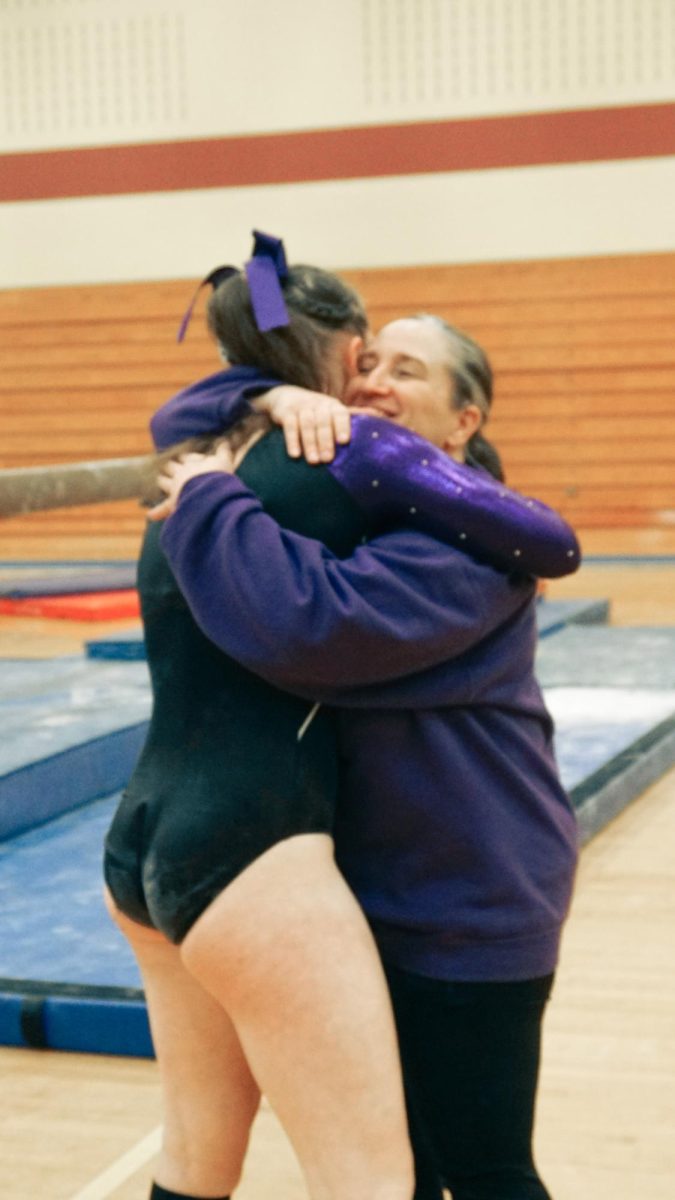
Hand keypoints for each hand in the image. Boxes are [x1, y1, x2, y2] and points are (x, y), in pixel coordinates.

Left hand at [148, 443, 234, 520]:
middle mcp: (180, 474)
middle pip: (170, 466)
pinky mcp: (174, 504)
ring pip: (163, 481)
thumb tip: (225, 441)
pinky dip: (157, 512)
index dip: (186, 457)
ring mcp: (175, 489)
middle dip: (170, 466)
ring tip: (161, 481)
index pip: (185, 457)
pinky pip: (163, 508)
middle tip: (170, 467)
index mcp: (191, 464)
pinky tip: (151, 515)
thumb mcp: (224, 462)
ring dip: (162, 481)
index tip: (188, 458)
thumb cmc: (218, 477)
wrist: (211, 495)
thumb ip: (223, 451)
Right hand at [256, 386, 375, 463]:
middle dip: (325, 441)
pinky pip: (289, 426)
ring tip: (313, 461)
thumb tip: (381, 415)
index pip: (340, 414)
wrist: (288, 396)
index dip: (342, 426)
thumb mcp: (335, 410)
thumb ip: (355, 414)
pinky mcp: (286, 413)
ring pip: (306, 425)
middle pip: (323, 422)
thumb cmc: (318, 410)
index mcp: (333, 406)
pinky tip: (294, 454)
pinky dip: (292, 440)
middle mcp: (318, 404)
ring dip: (310, 443)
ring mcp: (302, 408)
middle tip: (328, 460)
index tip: (344, 441)